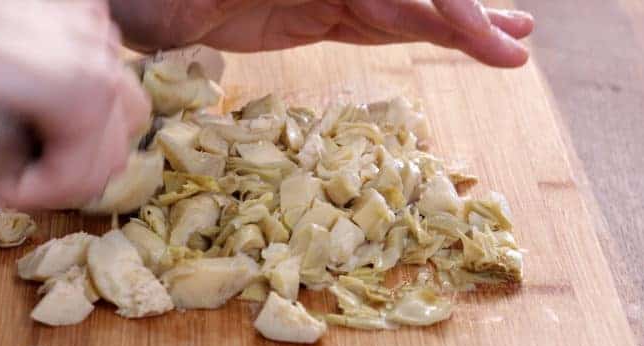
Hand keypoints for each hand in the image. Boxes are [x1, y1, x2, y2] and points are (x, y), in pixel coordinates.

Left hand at [111, 0, 533, 66]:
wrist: (128, 0)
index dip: (439, 4)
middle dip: (461, 15)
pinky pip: (375, 23)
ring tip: (511, 43)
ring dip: (454, 25)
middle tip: (515, 44)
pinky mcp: (315, 12)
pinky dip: (416, 33)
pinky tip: (452, 39)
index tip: (481, 34)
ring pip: (402, 6)